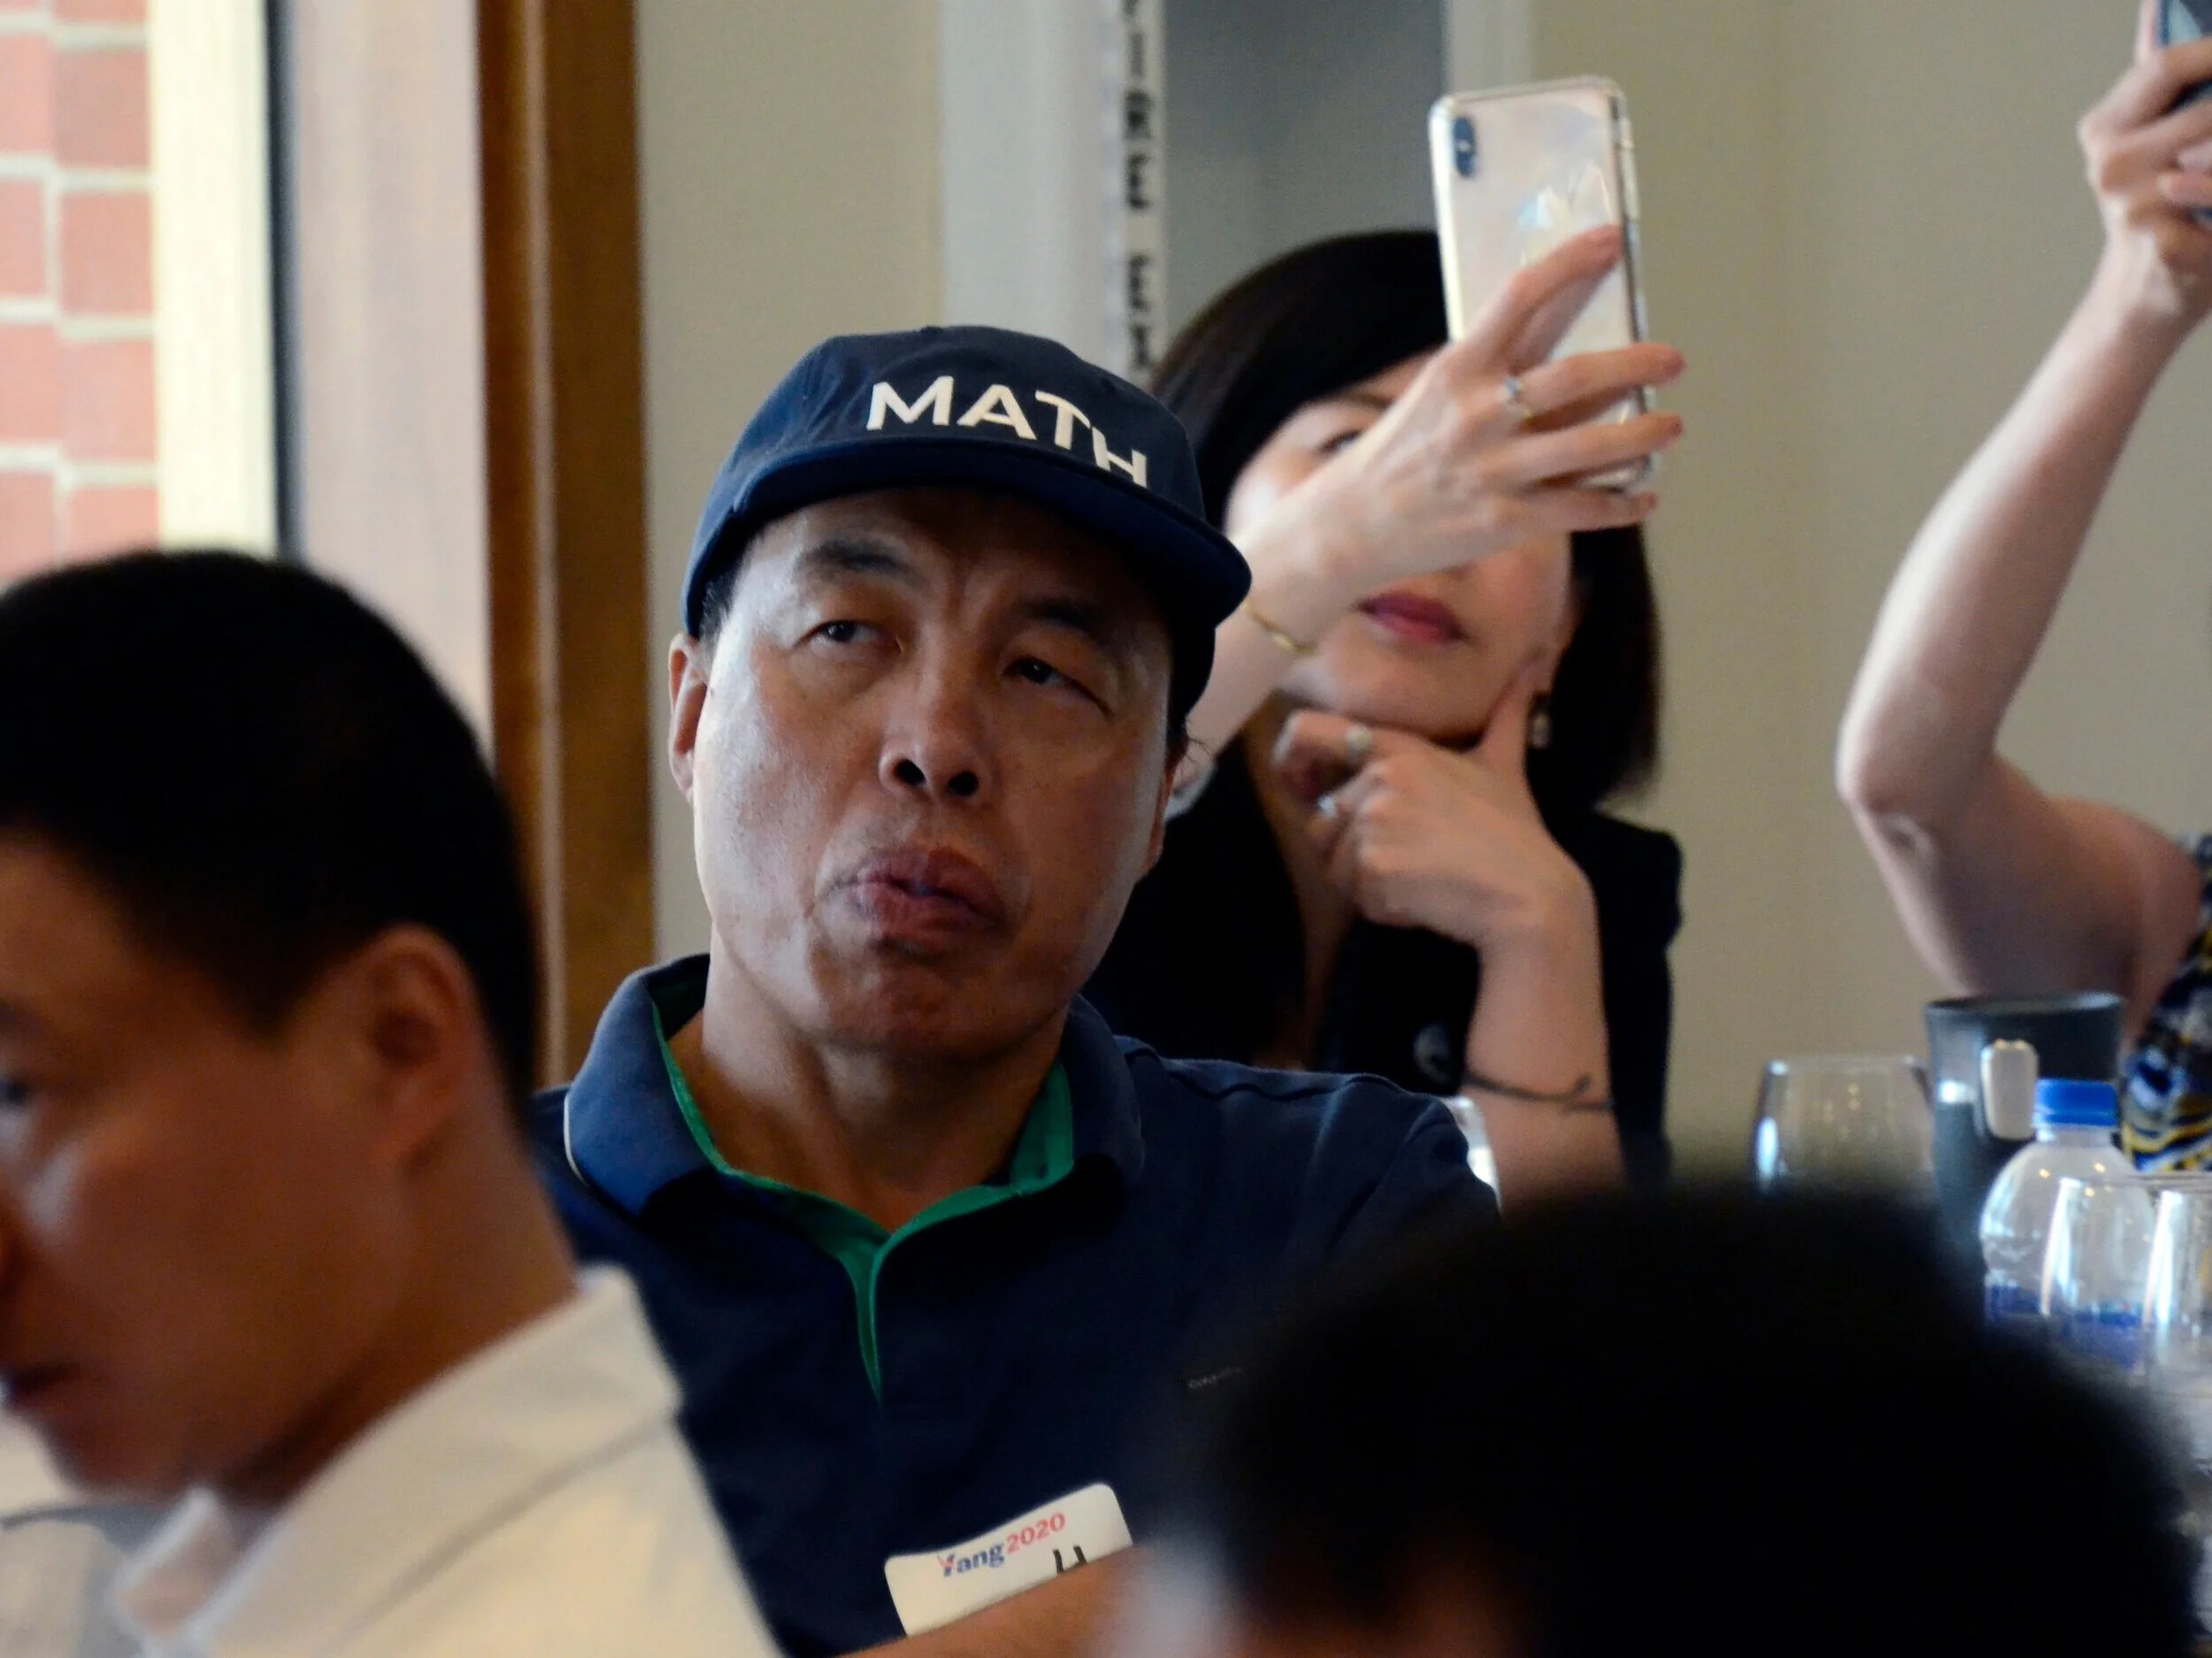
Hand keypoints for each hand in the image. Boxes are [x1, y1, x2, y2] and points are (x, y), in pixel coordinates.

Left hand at [1276, 667, 1595, 954]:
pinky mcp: (1374, 865)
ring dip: (1368, 884)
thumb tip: (1535, 664)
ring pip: (1334, 864)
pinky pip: (1354, 896)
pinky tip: (1423, 900)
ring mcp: (1373, 821)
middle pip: (1321, 822)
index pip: (1307, 732)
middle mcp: (1378, 778)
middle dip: (1353, 851)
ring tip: (1420, 880)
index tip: (1303, 786)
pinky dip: (1383, 908)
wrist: (1529, 895)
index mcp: (1397, 748)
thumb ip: (1506, 716)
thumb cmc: (1515, 834)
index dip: (1290, 760)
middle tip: (1408, 861)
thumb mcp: (1503, 764)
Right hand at [1277, 227, 1686, 611]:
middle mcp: (1479, 415)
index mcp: (1459, 368)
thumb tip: (1575, 346)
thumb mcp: (1439, 393)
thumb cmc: (1404, 451)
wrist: (1353, 524)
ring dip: (1644, 435)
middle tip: (1673, 360)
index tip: (1611, 240)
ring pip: (1591, 448)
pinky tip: (1644, 498)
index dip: (1572, 262)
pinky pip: (1581, 510)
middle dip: (1637, 364)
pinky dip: (1622, 505)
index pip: (1521, 295)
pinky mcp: (1505, 522)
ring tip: (1672, 426)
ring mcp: (1494, 470)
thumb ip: (1500, 367)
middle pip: (1576, 377)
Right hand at [2080, 4, 2211, 335]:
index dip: (2211, 51)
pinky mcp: (2168, 246)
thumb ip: (2159, 79)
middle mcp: (2110, 167)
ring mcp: (2135, 209)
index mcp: (2105, 132)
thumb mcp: (2151, 137)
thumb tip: (2158, 7)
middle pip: (2207, 109)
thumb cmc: (2163, 208)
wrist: (2147, 295)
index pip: (2164, 65)